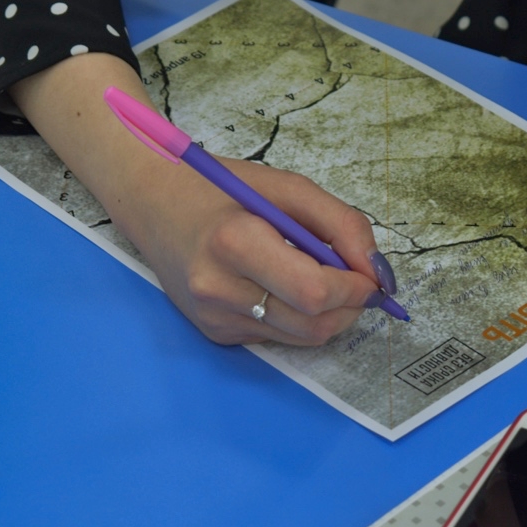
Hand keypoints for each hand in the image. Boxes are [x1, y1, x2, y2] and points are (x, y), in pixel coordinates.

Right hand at [10, 53, 390, 345]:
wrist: (150, 203)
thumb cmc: (221, 188)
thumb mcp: (288, 188)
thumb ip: (342, 224)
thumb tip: (376, 271)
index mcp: (235, 243)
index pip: (314, 292)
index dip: (355, 288)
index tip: (372, 274)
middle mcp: (218, 289)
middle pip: (312, 324)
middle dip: (350, 307)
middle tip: (359, 279)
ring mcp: (213, 318)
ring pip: (300, 338)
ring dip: (330, 315)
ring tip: (326, 278)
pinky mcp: (214, 334)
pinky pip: (277, 336)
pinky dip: (297, 317)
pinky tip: (284, 286)